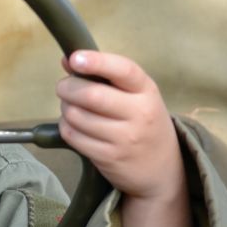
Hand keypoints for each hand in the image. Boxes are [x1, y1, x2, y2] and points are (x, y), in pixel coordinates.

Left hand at [56, 50, 183, 200]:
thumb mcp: (136, 95)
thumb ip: (104, 75)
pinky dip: (66, 126)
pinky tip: (74, 125)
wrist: (163, 168)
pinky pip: (72, 136)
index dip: (97, 62)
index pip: (124, 70)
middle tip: (64, 87)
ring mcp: (124, 138)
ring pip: (76, 115)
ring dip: (65, 108)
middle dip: (67, 87)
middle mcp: (139, 113)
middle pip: (91, 94)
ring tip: (72, 108)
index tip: (75, 58)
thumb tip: (68, 59)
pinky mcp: (108, 157)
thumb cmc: (142, 122)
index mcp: (146, 90)